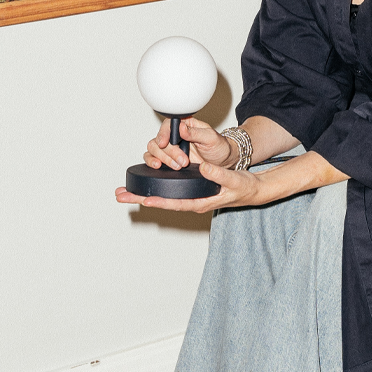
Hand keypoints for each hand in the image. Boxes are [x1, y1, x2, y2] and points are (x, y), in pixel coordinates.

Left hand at [114, 160, 267, 211]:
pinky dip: (154, 188)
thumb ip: (218, 175)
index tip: (144, 199)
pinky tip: (145, 185)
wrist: (251, 190)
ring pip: (162, 196)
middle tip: (120, 196)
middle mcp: (191, 200)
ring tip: (124, 191)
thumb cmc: (243, 187)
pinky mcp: (189, 189)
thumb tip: (202, 168)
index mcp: (200, 201)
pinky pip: (168, 191)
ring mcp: (189, 196)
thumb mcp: (233, 180)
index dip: (160, 201)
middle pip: (162, 201)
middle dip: (140, 198)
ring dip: (143, 194)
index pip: (176, 203)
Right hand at [142, 116, 234, 170]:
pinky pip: (152, 158)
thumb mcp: (211, 138)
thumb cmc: (218, 147)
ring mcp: (170, 148)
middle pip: (159, 138)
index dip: (164, 133)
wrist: (222, 162)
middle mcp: (175, 135)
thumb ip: (196, 133)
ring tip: (177, 166)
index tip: (165, 143)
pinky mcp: (168, 159)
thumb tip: (181, 127)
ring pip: (154, 149)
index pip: (168, 124)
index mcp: (185, 125)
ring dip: (163, 158)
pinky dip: (152, 162)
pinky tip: (159, 166)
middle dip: (169, 152)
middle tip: (183, 161)